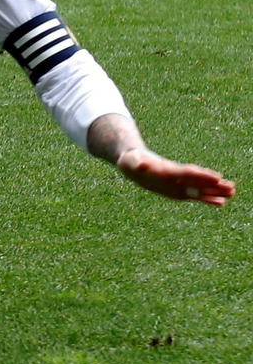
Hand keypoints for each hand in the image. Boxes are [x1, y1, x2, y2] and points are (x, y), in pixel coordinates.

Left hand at [117, 149, 234, 205]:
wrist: (134, 163)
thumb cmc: (131, 161)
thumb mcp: (130, 162)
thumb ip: (136, 164)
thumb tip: (140, 165)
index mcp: (167, 170)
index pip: (187, 172)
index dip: (201, 175)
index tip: (217, 177)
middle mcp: (176, 177)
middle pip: (198, 180)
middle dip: (214, 183)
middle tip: (232, 186)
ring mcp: (179, 184)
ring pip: (200, 188)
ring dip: (215, 191)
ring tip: (232, 192)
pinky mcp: (178, 191)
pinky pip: (195, 196)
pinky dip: (207, 199)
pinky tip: (220, 203)